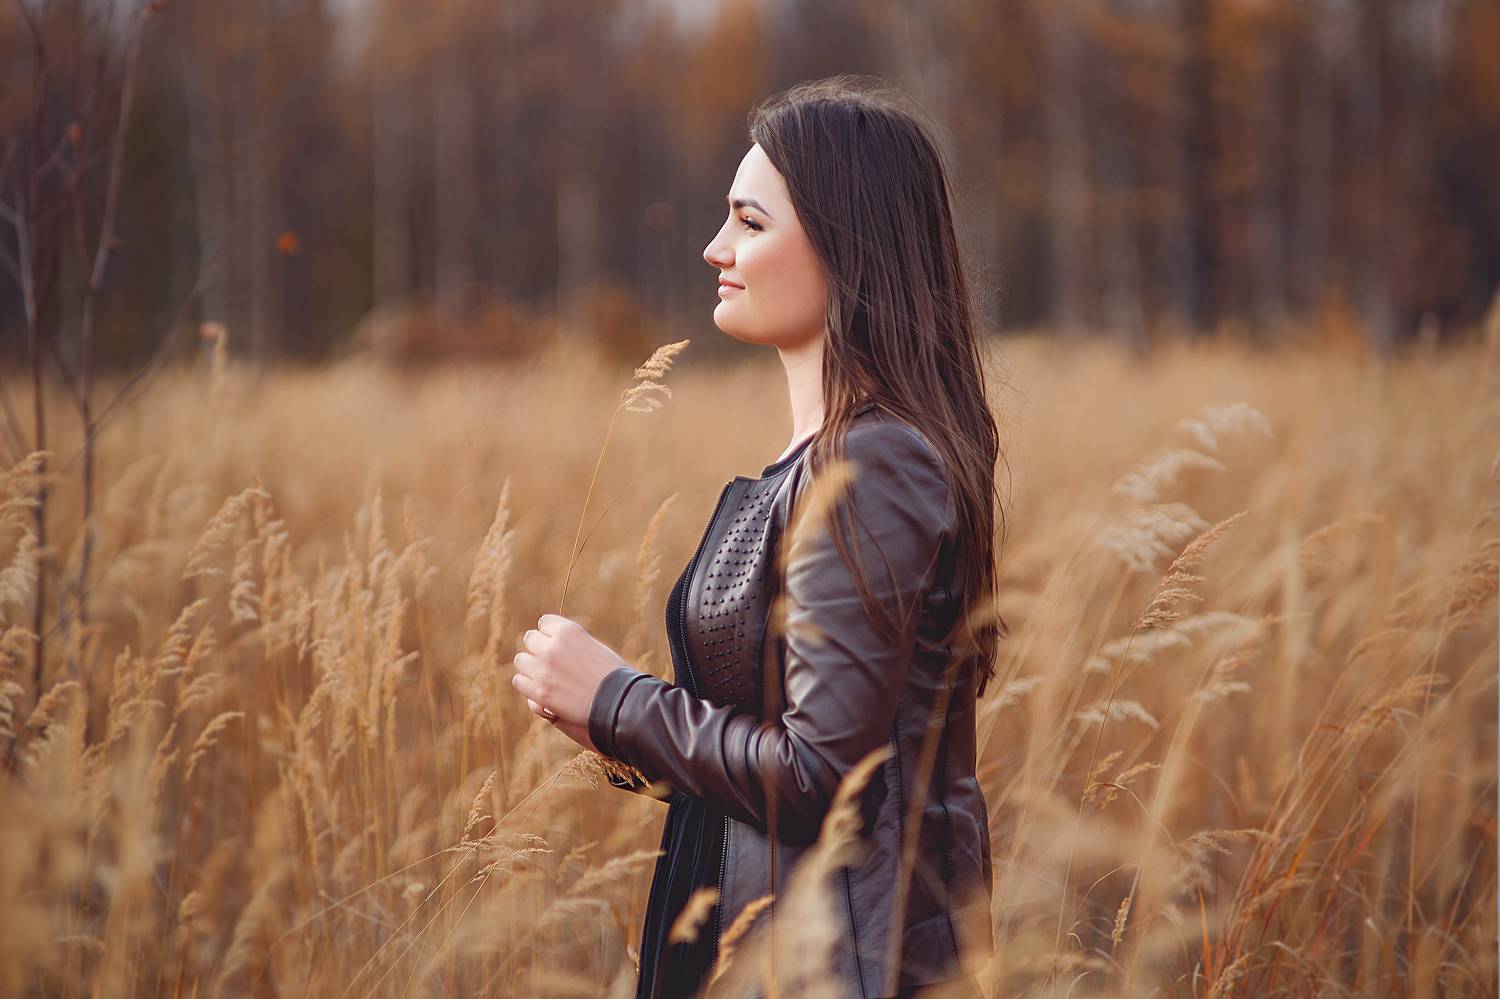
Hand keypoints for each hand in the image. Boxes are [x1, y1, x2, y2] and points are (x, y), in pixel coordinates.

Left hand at [510, 613, 622, 751]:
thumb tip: (551, 642)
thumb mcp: (593, 646)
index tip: (557, 644)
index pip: (544, 623)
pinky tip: (538, 687)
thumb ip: (571, 642)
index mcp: (568, 631)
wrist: (618, 701)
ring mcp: (544, 669)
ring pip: (521, 660)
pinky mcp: (540, 691)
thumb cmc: (612, 674)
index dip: (551, 634)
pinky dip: (527, 684)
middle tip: (549, 660)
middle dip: (538, 648)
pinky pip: (519, 681)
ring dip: (530, 666)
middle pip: (530, 639)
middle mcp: (552, 647)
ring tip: (543, 674)